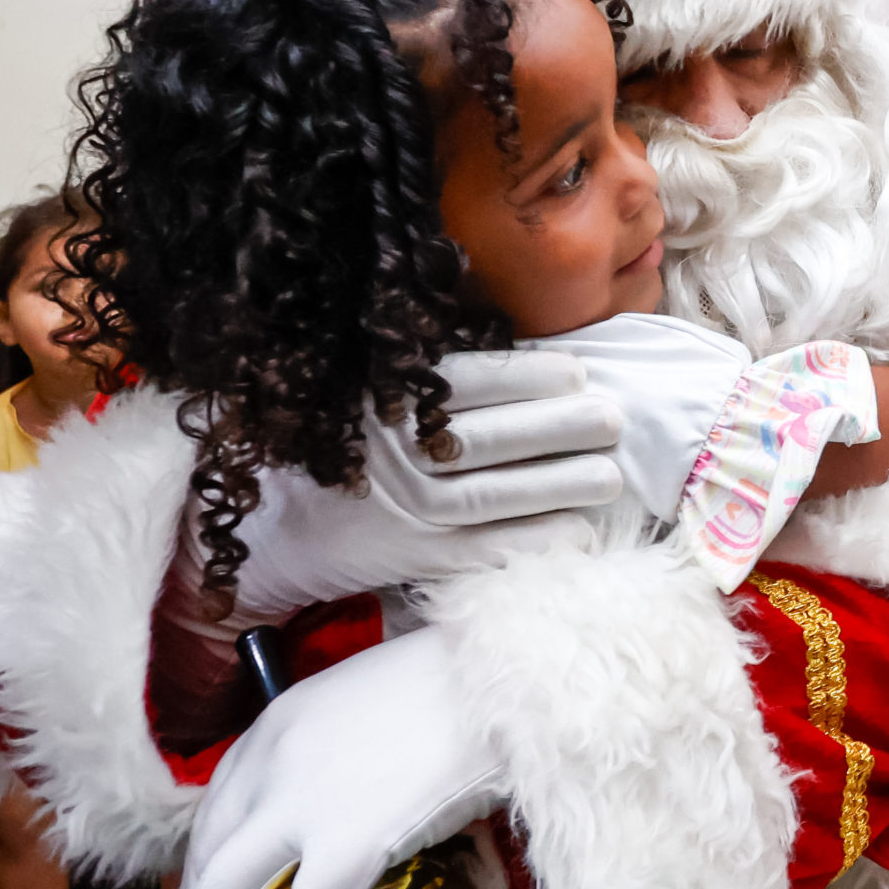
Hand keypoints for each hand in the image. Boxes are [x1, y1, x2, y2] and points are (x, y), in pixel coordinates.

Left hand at [178, 627, 504, 888]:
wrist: (498, 683)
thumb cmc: (454, 682)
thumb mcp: (364, 697)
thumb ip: (331, 742)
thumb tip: (340, 791)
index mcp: (278, 723)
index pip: (220, 799)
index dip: (209, 850)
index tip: (208, 881)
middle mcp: (273, 765)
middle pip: (207, 852)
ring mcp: (303, 806)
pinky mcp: (345, 843)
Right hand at [229, 347, 620, 620]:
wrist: (276, 526)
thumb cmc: (345, 446)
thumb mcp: (373, 390)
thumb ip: (432, 367)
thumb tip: (510, 330)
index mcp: (385, 400)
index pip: (470, 382)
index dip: (530, 378)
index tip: (577, 373)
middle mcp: (394, 455)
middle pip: (492, 438)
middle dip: (562, 429)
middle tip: (612, 420)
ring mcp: (406, 511)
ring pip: (497, 496)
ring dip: (562, 486)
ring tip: (611, 476)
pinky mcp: (417, 558)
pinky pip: (487, 552)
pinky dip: (537, 542)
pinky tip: (580, 531)